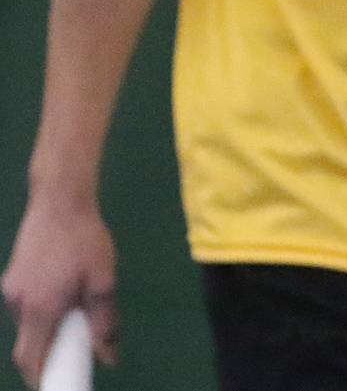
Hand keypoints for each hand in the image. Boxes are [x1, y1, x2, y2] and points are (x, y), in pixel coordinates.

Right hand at [3, 195, 118, 388]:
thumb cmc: (85, 239)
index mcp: (40, 310)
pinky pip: (27, 301)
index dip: (40, 377)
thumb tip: (108, 357)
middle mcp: (19, 304)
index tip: (54, 384)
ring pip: (29, 320)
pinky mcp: (12, 274)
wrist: (60, 199)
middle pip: (28, 343)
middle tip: (70, 348)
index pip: (31, 359)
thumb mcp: (103, 280)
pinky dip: (42, 304)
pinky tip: (62, 283)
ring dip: (47, 322)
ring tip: (74, 299)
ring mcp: (12, 288)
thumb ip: (104, 322)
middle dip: (47, 351)